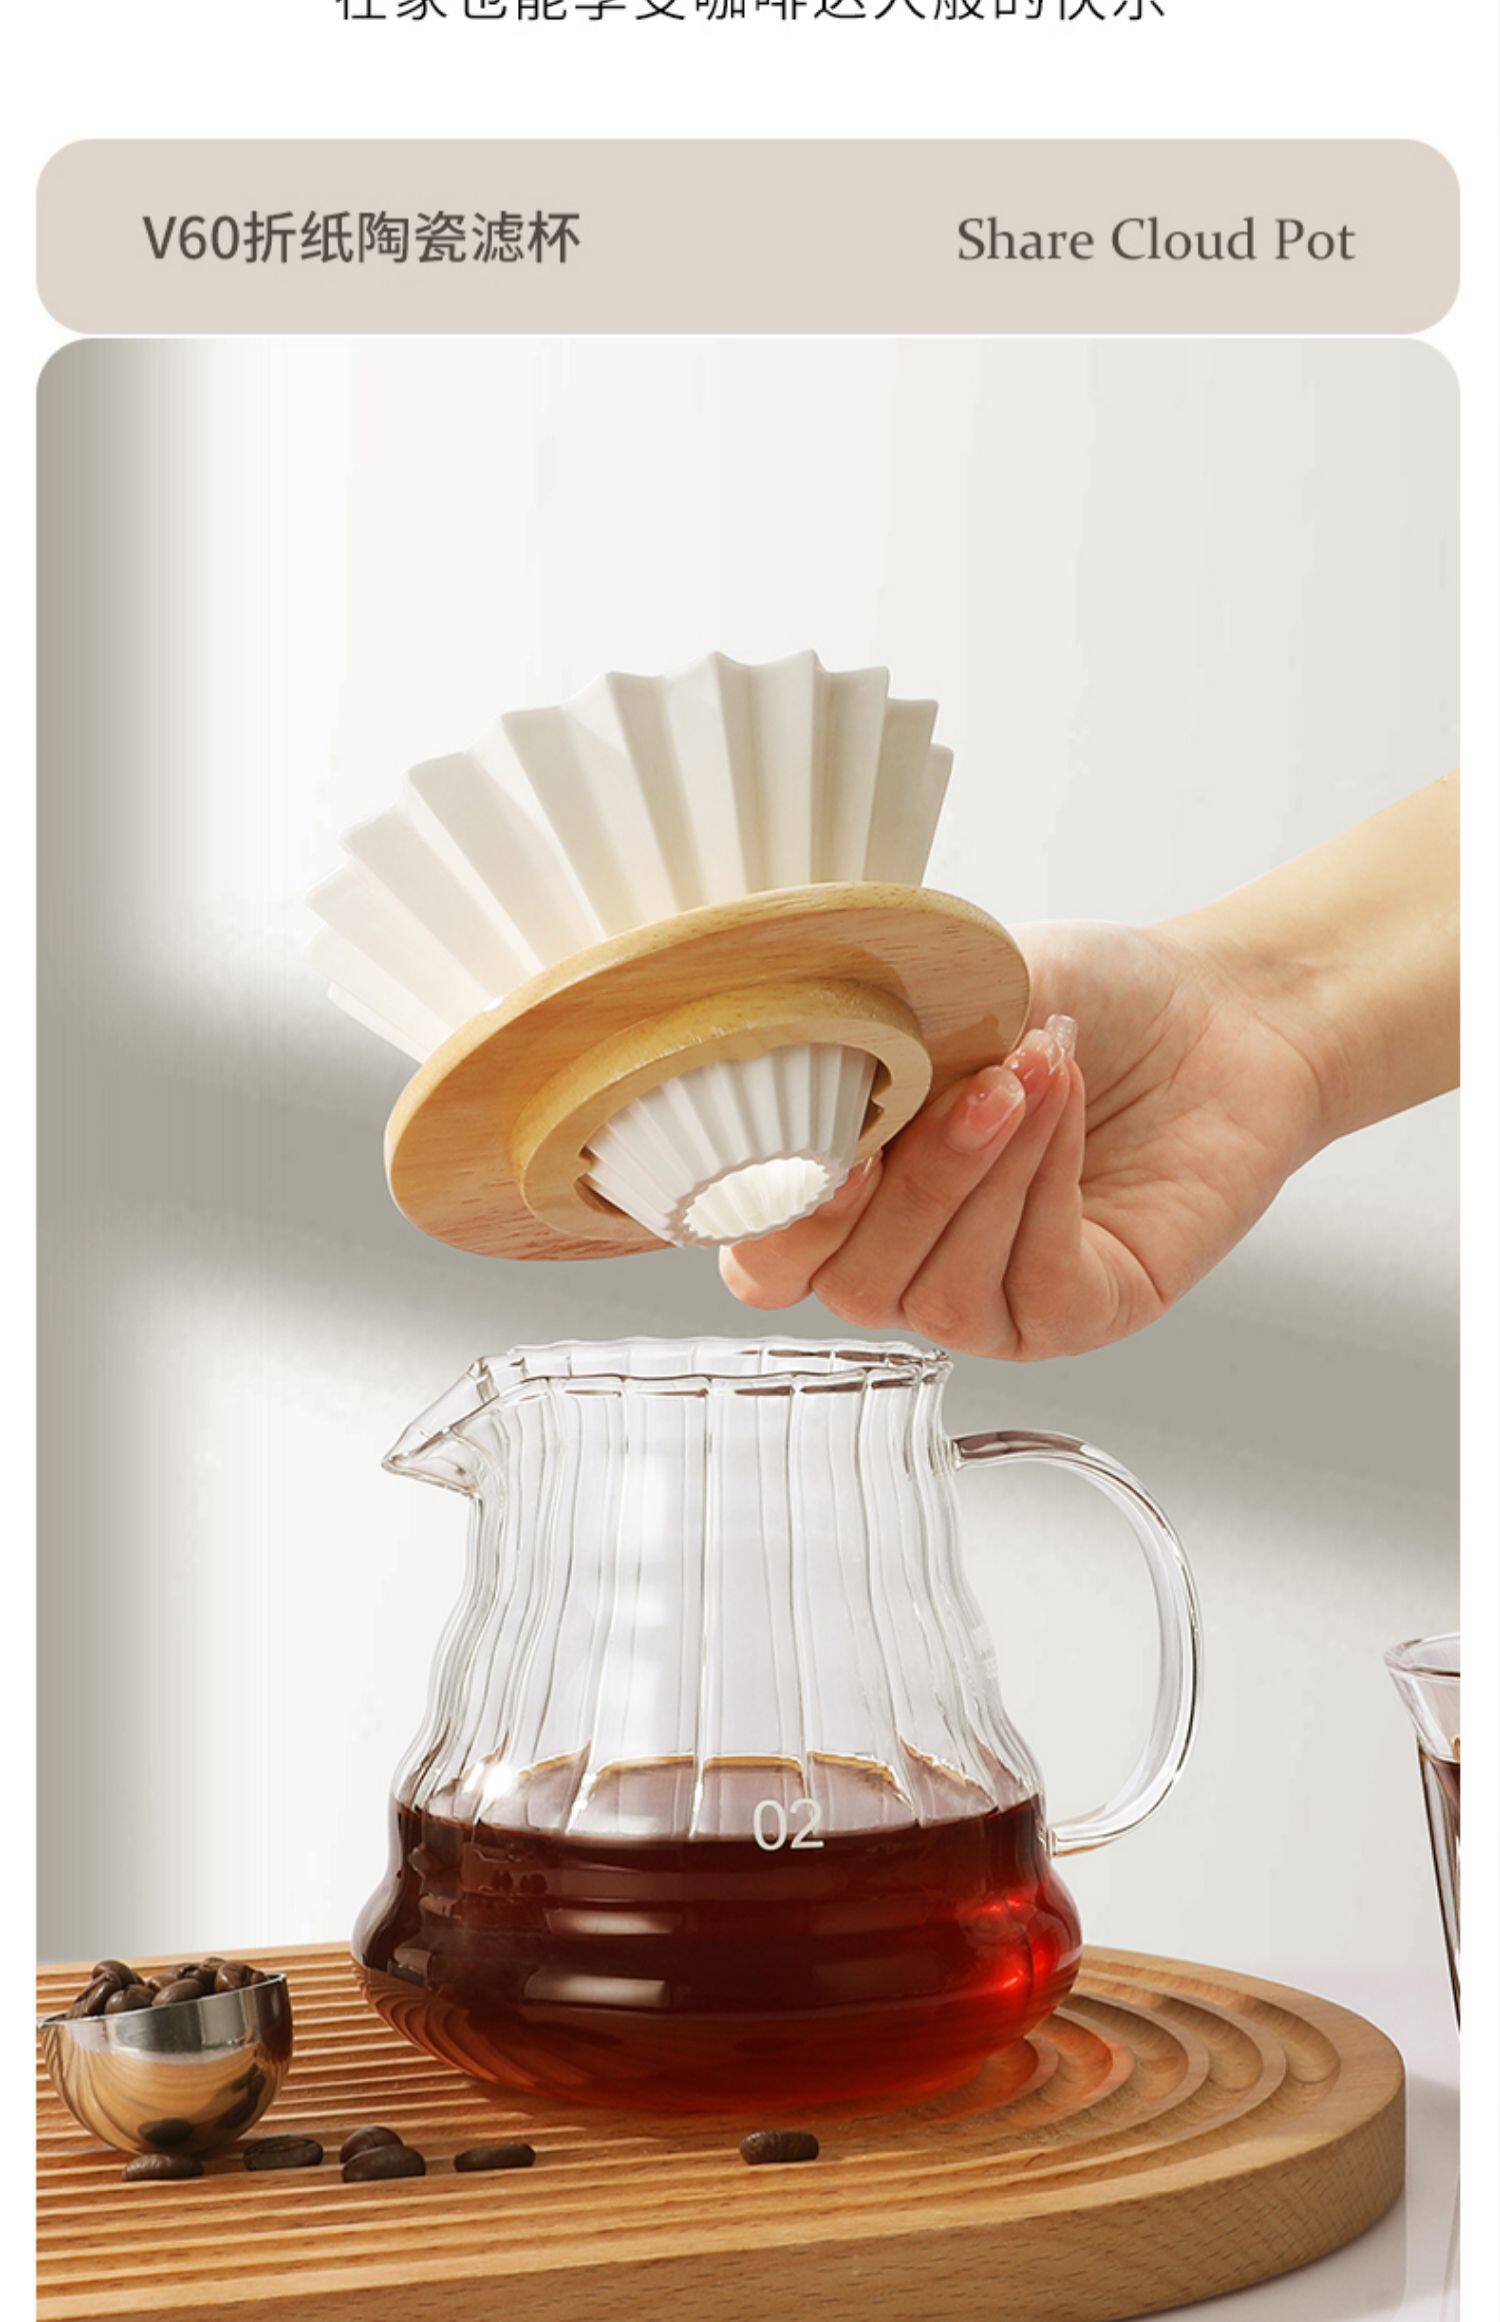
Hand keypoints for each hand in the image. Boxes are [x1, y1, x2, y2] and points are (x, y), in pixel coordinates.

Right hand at [718, 919, 1328, 1359]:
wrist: (1216, 1009)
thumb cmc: (1080, 999)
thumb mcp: (955, 990)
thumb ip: (868, 1032)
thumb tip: (804, 1051)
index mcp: (849, 1196)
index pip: (765, 1259)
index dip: (786, 1222)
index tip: (839, 1145)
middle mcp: (907, 1262)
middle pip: (854, 1285)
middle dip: (916, 1182)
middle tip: (978, 1083)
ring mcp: (988, 1301)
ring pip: (942, 1291)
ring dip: (990, 1174)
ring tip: (1040, 1070)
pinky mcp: (1077, 1317)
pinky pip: (1035, 1287)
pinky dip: (1050, 1190)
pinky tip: (1069, 1109)